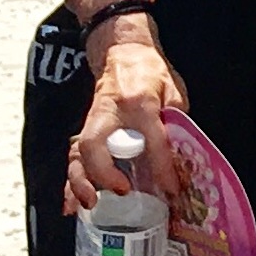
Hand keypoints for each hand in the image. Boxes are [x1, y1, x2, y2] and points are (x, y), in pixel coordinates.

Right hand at [66, 32, 188, 212]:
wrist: (123, 51)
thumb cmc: (151, 72)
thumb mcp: (174, 91)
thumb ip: (177, 122)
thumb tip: (184, 158)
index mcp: (140, 102)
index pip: (152, 140)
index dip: (162, 168)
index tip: (171, 190)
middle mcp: (111, 112)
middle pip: (95, 144)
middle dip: (103, 172)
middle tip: (121, 192)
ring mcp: (94, 120)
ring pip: (78, 152)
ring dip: (79, 180)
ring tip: (90, 203)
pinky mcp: (86, 127)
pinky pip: (75, 156)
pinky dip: (72, 180)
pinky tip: (71, 204)